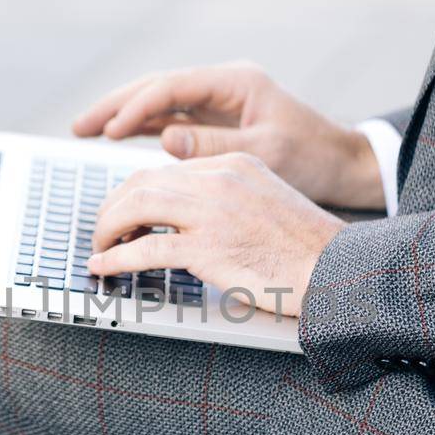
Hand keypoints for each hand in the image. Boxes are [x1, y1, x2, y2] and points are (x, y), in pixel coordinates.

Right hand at [72, 62, 384, 210]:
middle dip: (117, 105)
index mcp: (237, 82)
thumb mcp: (266, 152)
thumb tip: (166, 137)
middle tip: (80, 124)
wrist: (340, 164)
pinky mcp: (215, 122)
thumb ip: (215, 145)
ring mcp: (217, 102)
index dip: (138, 106)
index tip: (111, 129)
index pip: (174, 86)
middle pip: (158, 87)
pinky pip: (171, 120)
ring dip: (124, 114)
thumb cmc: (312, 157)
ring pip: (159, 103)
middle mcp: (223, 86)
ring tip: (85, 129)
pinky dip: (143, 128)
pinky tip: (116, 137)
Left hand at [86, 152, 344, 313]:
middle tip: (102, 231)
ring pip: (137, 207)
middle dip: (113, 208)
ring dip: (108, 228)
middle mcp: (220, 180)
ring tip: (98, 247)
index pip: (167, 169)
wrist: (337, 270)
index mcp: (234, 164)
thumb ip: (227, 202)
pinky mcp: (208, 249)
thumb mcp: (266, 203)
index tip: (124, 213)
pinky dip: (117, 259)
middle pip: (144, 182)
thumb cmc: (307, 249)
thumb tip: (184, 225)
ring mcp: (213, 213)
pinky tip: (104, 267)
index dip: (136, 193)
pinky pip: (146, 250)